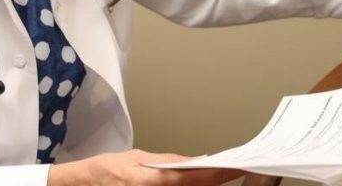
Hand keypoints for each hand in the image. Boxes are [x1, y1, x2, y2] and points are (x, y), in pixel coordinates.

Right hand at [48, 149, 244, 185]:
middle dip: (213, 182)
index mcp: (148, 181)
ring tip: (218, 177)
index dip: (215, 175)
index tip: (235, 169)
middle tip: (234, 171)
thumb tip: (196, 160)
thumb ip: (167, 161)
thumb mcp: (137, 158)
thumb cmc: (106, 171)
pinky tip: (199, 183)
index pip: (190, 179)